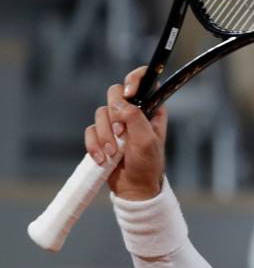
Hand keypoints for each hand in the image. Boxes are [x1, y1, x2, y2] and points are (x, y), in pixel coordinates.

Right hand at [84, 66, 166, 199]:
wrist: (134, 188)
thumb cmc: (148, 164)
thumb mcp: (146, 139)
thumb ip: (134, 117)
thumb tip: (118, 102)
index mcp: (151, 109)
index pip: (143, 80)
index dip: (134, 79)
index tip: (129, 92)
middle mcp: (133, 111)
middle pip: (114, 93)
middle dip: (114, 115)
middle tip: (121, 133)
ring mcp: (116, 123)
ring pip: (100, 113)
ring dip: (104, 135)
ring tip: (113, 153)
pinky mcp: (101, 135)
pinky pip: (89, 130)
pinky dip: (94, 145)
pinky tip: (102, 159)